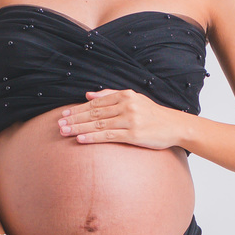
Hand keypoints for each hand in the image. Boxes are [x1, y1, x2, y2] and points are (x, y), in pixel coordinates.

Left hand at [58, 89, 184, 149]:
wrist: (175, 126)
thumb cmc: (152, 114)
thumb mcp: (134, 99)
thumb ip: (111, 95)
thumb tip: (88, 95)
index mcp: (125, 95)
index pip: (96, 103)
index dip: (78, 108)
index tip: (64, 113)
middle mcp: (127, 105)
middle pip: (94, 112)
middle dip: (75, 118)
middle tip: (59, 123)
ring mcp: (130, 120)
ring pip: (99, 124)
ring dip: (79, 128)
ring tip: (64, 131)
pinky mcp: (134, 135)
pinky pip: (108, 136)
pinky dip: (93, 137)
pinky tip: (81, 139)